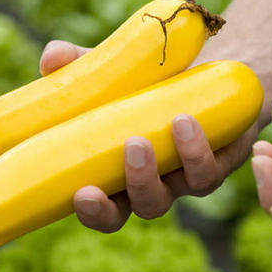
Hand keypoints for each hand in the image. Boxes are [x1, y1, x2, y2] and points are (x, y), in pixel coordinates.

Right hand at [40, 40, 258, 232]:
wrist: (206, 69)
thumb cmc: (145, 80)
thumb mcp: (111, 70)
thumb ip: (79, 64)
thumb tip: (51, 60)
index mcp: (120, 176)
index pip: (103, 210)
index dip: (94, 211)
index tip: (81, 193)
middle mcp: (156, 184)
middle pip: (144, 207)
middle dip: (134, 189)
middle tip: (129, 150)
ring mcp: (188, 176)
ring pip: (179, 191)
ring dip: (159, 169)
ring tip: (152, 131)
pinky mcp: (221, 162)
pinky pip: (209, 169)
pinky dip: (195, 148)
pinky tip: (183, 119)